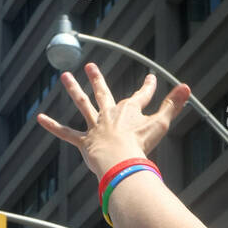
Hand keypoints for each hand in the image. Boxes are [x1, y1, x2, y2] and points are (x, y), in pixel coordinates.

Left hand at [36, 64, 189, 176]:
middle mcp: (110, 114)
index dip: (148, 87)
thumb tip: (187, 87)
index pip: (142, 95)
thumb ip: (173, 106)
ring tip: (65, 77)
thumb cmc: (141, 145)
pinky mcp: (85, 142)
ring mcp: (95, 127)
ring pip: (83, 105)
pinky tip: (39, 118)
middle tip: (91, 66)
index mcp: (129, 110)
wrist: (120, 161)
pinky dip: (53, 126)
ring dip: (74, 90)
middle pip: (103, 93)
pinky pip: (66, 133)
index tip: (151, 77)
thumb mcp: (161, 124)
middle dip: (98, 79)